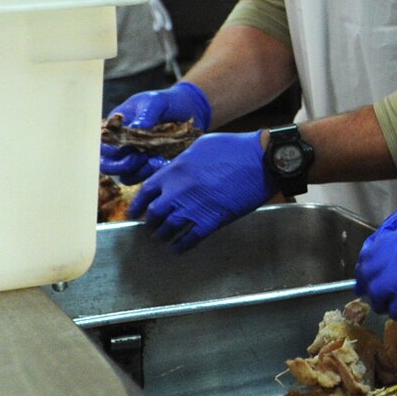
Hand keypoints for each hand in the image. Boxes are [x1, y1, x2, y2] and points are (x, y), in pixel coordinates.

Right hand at [101, 81, 212, 180]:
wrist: (188, 108)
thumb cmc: (166, 102)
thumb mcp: (155, 102)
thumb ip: (146, 114)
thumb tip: (137, 127)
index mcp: (116, 128)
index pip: (103, 144)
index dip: (111, 150)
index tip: (130, 146)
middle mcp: (121, 144)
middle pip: (107, 164)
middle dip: (121, 166)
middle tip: (139, 157)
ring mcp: (134, 156)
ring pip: (124, 174)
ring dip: (136, 171)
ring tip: (154, 160)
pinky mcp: (148, 165)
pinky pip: (141, 177)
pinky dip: (148, 174)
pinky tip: (161, 163)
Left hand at [129, 130, 269, 251]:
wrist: (261, 160)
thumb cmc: (234, 148)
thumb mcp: (201, 146)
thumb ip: (183, 162)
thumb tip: (175, 172)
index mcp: (174, 171)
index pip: (146, 192)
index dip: (138, 205)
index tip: (134, 213)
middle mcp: (179, 191)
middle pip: (155, 214)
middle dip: (151, 223)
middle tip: (151, 227)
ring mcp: (194, 208)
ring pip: (169, 229)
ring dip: (163, 236)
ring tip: (162, 239)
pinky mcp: (212, 221)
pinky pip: (190, 239)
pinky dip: (182, 246)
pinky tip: (178, 249)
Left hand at [355, 205, 396, 317]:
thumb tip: (383, 263)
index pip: (371, 250)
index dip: (364, 267)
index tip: (364, 277)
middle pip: (371, 271)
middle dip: (368, 286)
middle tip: (372, 297)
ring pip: (379, 291)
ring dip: (381, 302)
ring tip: (387, 306)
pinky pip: (396, 308)